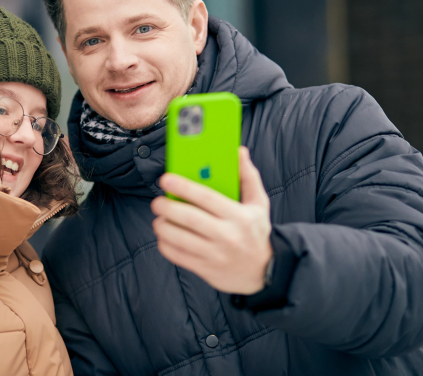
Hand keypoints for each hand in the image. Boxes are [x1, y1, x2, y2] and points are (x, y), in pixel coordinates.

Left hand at [151, 147, 272, 293]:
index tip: (166, 179)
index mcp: (239, 216)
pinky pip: (178, 256)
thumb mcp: (258, 203)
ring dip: (163, 227)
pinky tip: (165, 236)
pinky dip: (165, 245)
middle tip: (157, 202)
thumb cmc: (256, 231)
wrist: (265, 271)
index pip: (207, 198)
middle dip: (167, 207)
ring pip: (180, 239)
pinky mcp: (206, 269)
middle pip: (189, 219)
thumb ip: (248, 176)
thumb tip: (239, 151)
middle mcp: (227, 236)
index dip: (183, 187)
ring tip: (159, 218)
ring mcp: (216, 255)